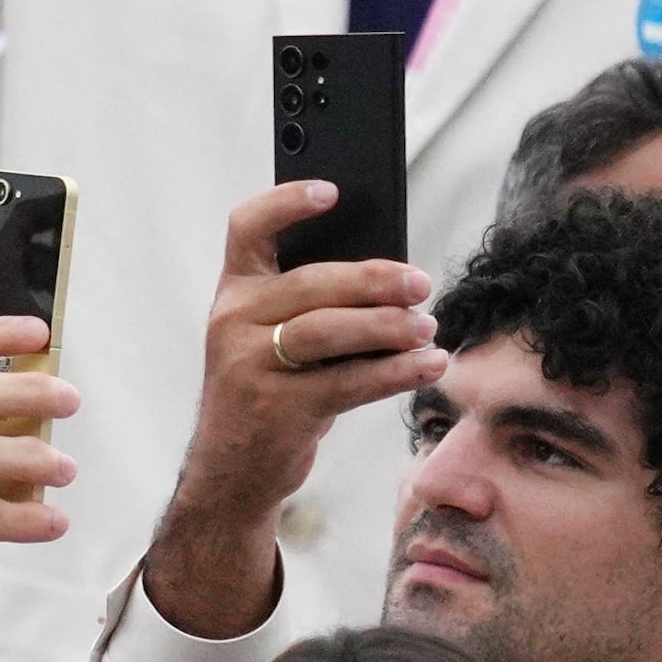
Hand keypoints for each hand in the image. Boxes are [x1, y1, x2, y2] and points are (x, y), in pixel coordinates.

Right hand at [144, 183, 439, 642]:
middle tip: (421, 284)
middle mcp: (232, 322)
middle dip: (375, 280)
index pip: (246, 229)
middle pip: (311, 282)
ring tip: (427, 328)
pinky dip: (397, 372)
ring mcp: (249, 365)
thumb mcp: (272, 337)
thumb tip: (395, 274)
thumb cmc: (270, 390)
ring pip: (330, 330)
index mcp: (233, 294)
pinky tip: (429, 364)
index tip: (332, 190)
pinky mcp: (277, 408)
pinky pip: (349, 381)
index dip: (285, 203)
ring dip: (390, 327)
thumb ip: (312, 301)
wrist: (232, 470)